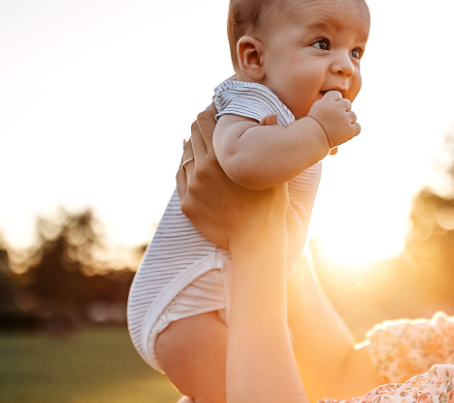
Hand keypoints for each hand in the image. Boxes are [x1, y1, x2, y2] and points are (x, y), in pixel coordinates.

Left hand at [178, 107, 289, 253]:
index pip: (206, 120)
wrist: (255, 241)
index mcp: (222, 157)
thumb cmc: (270, 206)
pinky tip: (192, 163)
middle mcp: (202, 168)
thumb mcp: (273, 172)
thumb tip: (270, 114)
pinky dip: (185, 166)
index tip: (217, 109)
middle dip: (202, 126)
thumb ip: (268, 141)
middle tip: (212, 124)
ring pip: (185, 155)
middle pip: (193, 134)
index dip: (210, 111)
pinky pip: (180, 177)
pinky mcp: (187, 204)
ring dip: (193, 146)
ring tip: (205, 144)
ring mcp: (192, 187)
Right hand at [307, 91, 360, 149]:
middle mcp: (337, 108)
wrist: (312, 139)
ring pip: (353, 115)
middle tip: (337, 119)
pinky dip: (354, 130)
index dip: (336, 102)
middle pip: (347, 103)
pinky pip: (358, 127)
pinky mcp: (349, 130)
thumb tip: (334, 100)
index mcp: (328, 101)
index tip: (332, 109)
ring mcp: (344, 119)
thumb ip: (325, 102)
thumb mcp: (316, 108)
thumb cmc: (311, 126)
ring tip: (339, 128)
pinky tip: (346, 133)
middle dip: (344, 110)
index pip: (337, 94)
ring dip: (348, 121)